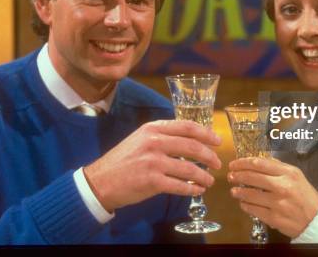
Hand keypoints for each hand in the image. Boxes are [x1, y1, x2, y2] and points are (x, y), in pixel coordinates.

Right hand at [83, 119, 221, 211]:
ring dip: (204, 176)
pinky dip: (192, 189)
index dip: (206, 133)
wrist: (100, 181)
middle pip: (192, 146)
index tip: (217, 141)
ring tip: (209, 181)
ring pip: (189, 168)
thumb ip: (161, 135)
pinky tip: (198, 190)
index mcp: (152, 129)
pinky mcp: (152, 182)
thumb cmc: (122, 160)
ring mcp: (153, 162)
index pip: (187, 127)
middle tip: (217, 163)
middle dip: (209, 156)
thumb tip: (189, 139)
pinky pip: (180, 186)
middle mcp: (154, 143)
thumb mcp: (140, 138)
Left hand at [228, 157, 317, 238]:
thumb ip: (278, 167)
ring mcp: (277, 203)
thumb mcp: (296, 176)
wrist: (316, 220)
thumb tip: (259, 161)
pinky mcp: (273, 218)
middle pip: (252, 177)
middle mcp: (282, 186)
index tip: (234, 164)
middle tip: (231, 176)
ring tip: (234, 191)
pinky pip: (253, 209)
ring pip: (250, 194)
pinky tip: (243, 203)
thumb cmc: (305, 196)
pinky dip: (245, 205)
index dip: (243, 163)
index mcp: (288, 173)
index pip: (259, 163)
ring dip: (238, 192)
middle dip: (237, 176)